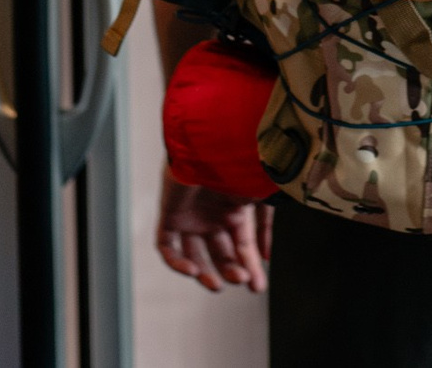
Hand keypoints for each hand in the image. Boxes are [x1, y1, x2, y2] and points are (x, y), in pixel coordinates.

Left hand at [156, 168, 271, 292]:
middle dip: (231, 271)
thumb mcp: (262, 197)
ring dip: (204, 274)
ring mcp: (189, 216)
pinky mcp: (169, 215)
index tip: (257, 287)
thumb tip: (265, 257)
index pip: (241, 246)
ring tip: (216, 285)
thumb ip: (264, 226)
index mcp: (235, 209)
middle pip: (220, 253)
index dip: (249, 266)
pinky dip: (176, 262)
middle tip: (241, 281)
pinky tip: (192, 270)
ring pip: (193, 255)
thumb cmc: (240, 165)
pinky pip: (166, 246)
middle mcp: (212, 214)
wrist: (213, 144)